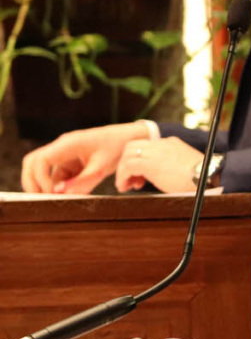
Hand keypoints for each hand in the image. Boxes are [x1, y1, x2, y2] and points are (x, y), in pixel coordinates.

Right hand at [20, 122, 147, 193]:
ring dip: (48, 186)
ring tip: (58, 200)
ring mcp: (65, 155)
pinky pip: (59, 176)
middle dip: (33, 181)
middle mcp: (61, 148)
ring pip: (45, 172)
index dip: (40, 178)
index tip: (52, 193)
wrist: (130, 138)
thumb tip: (63, 195)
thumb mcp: (102, 167)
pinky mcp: (71, 162)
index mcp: (67, 144)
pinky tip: (70, 195)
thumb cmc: (117, 148)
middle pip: (33, 163)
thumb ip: (82, 181)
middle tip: (41, 199)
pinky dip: (61, 187)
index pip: (40, 160)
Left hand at [114, 136, 204, 192]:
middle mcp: (161, 144)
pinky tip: (125, 187)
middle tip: (130, 179)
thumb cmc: (201, 176)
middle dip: (125, 162)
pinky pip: (128, 166)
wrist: (207, 177)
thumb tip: (163, 175)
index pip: (145, 145)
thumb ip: (172, 165)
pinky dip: (122, 177)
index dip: (138, 159)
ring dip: (122, 171)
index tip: (140, 175)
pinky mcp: (150, 163)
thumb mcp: (186, 166)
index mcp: (170, 143)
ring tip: (125, 185)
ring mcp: (156, 152)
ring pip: (127, 155)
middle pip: (131, 146)